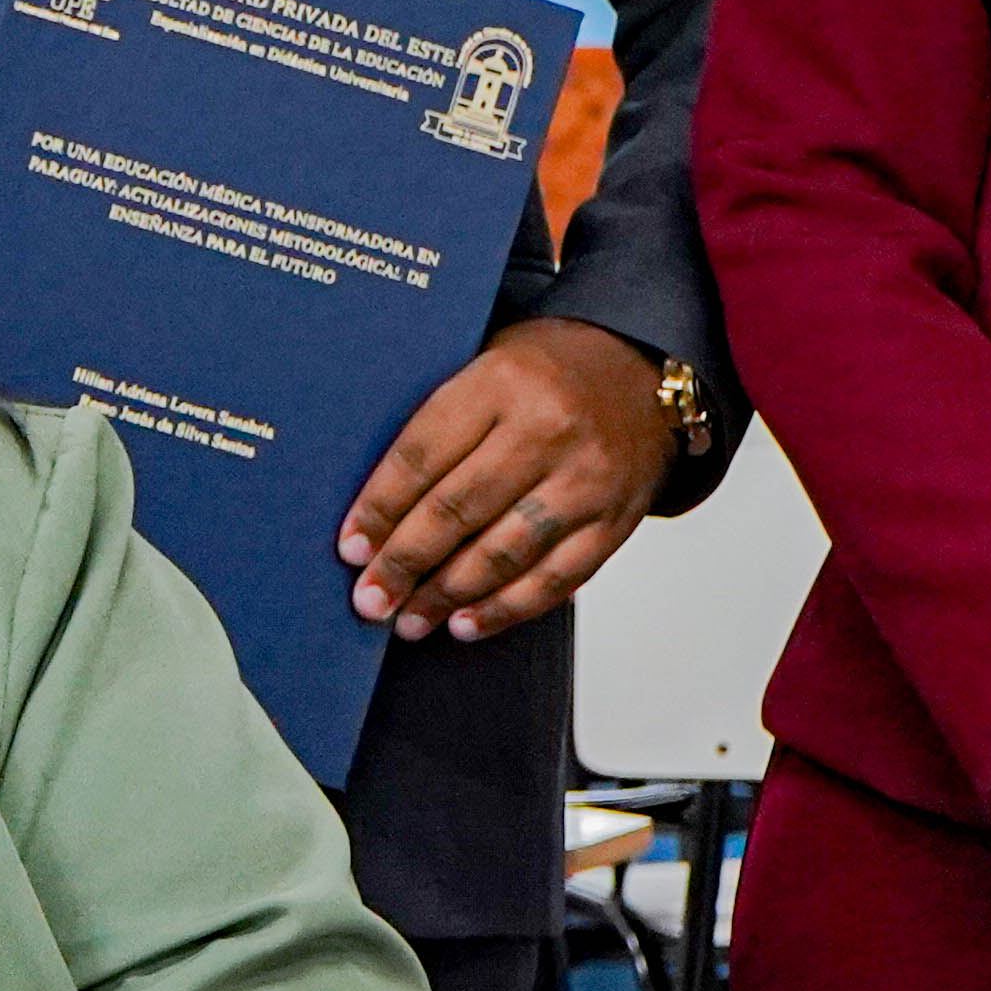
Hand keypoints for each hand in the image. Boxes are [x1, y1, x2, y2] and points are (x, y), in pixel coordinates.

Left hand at [338, 318, 680, 643]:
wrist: (641, 370)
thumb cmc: (546, 372)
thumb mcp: (486, 367)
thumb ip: (441, 426)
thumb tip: (376, 512)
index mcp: (501, 382)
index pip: (423, 454)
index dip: (380, 509)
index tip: (350, 549)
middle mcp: (547, 429)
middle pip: (458, 509)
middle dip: (405, 563)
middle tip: (371, 599)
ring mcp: (586, 479)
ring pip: (504, 552)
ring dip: (448, 595)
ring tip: (410, 622)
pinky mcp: (615, 521)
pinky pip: (556, 578)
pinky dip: (507, 609)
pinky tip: (467, 624)